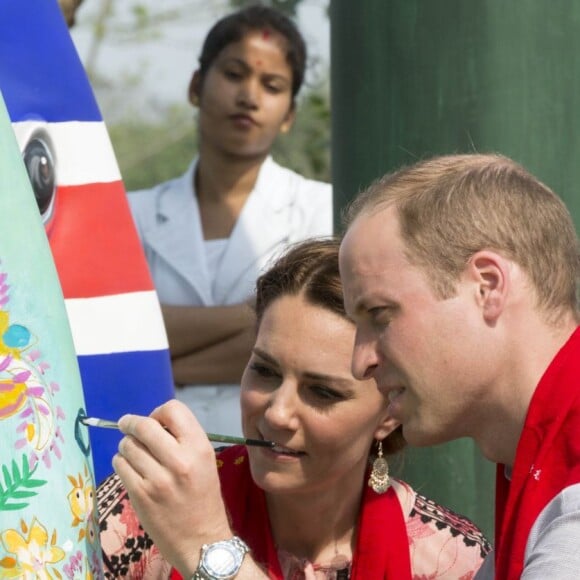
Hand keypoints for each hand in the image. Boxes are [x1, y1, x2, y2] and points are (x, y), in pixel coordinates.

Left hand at [113, 399, 231, 576]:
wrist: (200, 537)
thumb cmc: (202, 494)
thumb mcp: (204, 459)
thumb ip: (182, 437)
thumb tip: (152, 421)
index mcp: (199, 447)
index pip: (172, 409)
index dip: (159, 412)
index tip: (155, 421)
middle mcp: (179, 460)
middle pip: (144, 425)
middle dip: (131, 423)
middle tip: (127, 425)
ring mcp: (157, 478)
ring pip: (127, 445)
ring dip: (126, 445)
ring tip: (134, 453)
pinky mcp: (140, 495)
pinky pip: (120, 465)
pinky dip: (121, 462)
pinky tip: (131, 468)